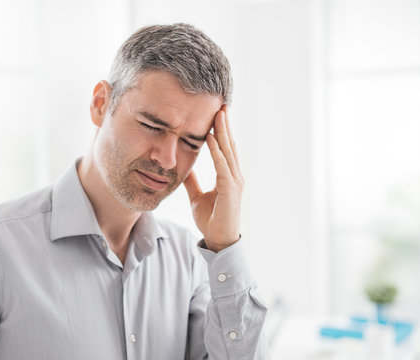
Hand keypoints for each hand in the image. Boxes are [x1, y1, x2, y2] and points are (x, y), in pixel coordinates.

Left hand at [183, 105, 243, 252]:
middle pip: (229, 145)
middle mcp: (234, 175)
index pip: (225, 148)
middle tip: (221, 105)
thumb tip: (184, 167)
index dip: (221, 131)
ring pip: (228, 152)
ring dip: (223, 132)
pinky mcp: (230, 190)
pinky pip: (222, 167)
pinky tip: (212, 138)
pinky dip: (217, 152)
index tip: (215, 114)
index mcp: (227, 175)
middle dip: (225, 125)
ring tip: (218, 114)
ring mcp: (235, 182)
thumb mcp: (197, 195)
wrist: (218, 240)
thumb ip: (192, 180)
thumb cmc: (211, 219)